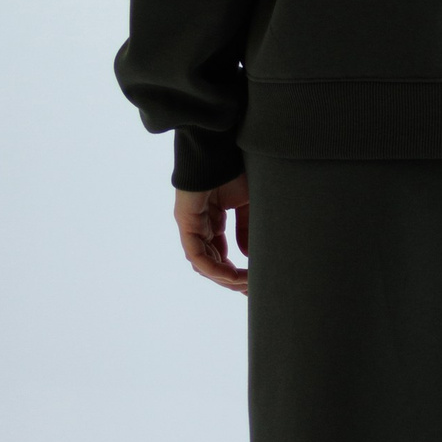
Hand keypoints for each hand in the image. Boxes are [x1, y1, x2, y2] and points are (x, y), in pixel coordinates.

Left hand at [176, 173, 250, 293]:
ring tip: (246, 284)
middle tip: (251, 291)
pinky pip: (197, 255)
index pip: (221, 254)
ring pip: (204, 263)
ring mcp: (191, 226)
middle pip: (212, 263)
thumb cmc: (234, 169)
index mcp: (214, 220)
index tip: (255, 282)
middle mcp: (200, 226)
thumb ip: (247, 230)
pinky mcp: (186, 223)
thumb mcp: (248, 204)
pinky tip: (232, 276)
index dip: (236, 271)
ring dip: (225, 278)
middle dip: (232, 280)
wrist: (219, 150)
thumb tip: (248, 256)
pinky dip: (215, 268)